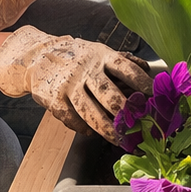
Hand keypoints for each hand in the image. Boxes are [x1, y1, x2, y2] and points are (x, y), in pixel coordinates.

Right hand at [0, 26, 151, 140]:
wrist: (36, 56)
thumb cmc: (76, 56)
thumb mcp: (98, 51)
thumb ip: (121, 61)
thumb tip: (147, 70)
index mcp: (101, 55)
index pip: (126, 69)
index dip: (142, 84)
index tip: (154, 98)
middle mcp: (85, 69)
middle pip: (109, 95)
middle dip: (126, 114)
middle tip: (140, 127)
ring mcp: (69, 85)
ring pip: (91, 113)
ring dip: (108, 129)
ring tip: (121, 140)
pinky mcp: (55, 99)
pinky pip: (73, 119)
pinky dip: (85, 128)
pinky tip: (93, 132)